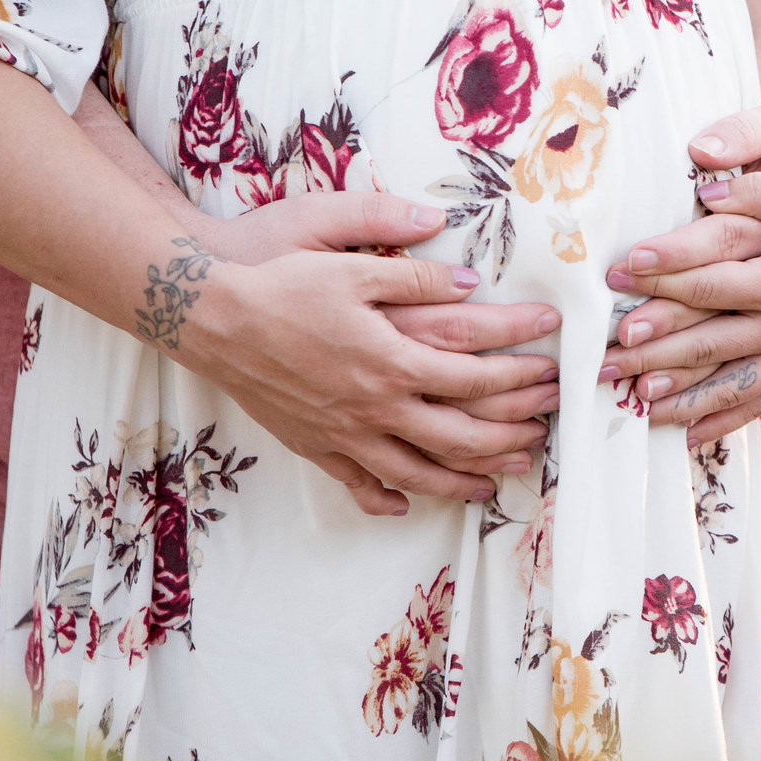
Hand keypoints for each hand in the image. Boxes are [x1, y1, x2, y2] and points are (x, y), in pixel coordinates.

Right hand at [175, 194, 561, 516]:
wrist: (207, 315)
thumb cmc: (278, 278)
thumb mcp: (350, 257)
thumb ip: (414, 272)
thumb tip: (470, 282)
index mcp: (390, 356)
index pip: (475, 370)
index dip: (520, 363)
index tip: (553, 355)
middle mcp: (373, 404)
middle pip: (460, 433)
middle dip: (512, 430)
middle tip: (547, 423)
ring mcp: (343, 432)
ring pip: (419, 470)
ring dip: (468, 477)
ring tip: (504, 475)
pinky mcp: (313, 444)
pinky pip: (358, 483)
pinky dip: (388, 497)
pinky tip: (410, 503)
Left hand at [601, 171, 760, 445]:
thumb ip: (759, 193)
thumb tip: (703, 194)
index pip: (709, 281)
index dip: (661, 277)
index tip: (618, 273)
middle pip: (705, 342)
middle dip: (648, 350)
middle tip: (599, 356)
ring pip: (725, 383)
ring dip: (674, 395)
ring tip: (627, 400)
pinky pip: (756, 405)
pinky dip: (718, 423)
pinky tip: (681, 434)